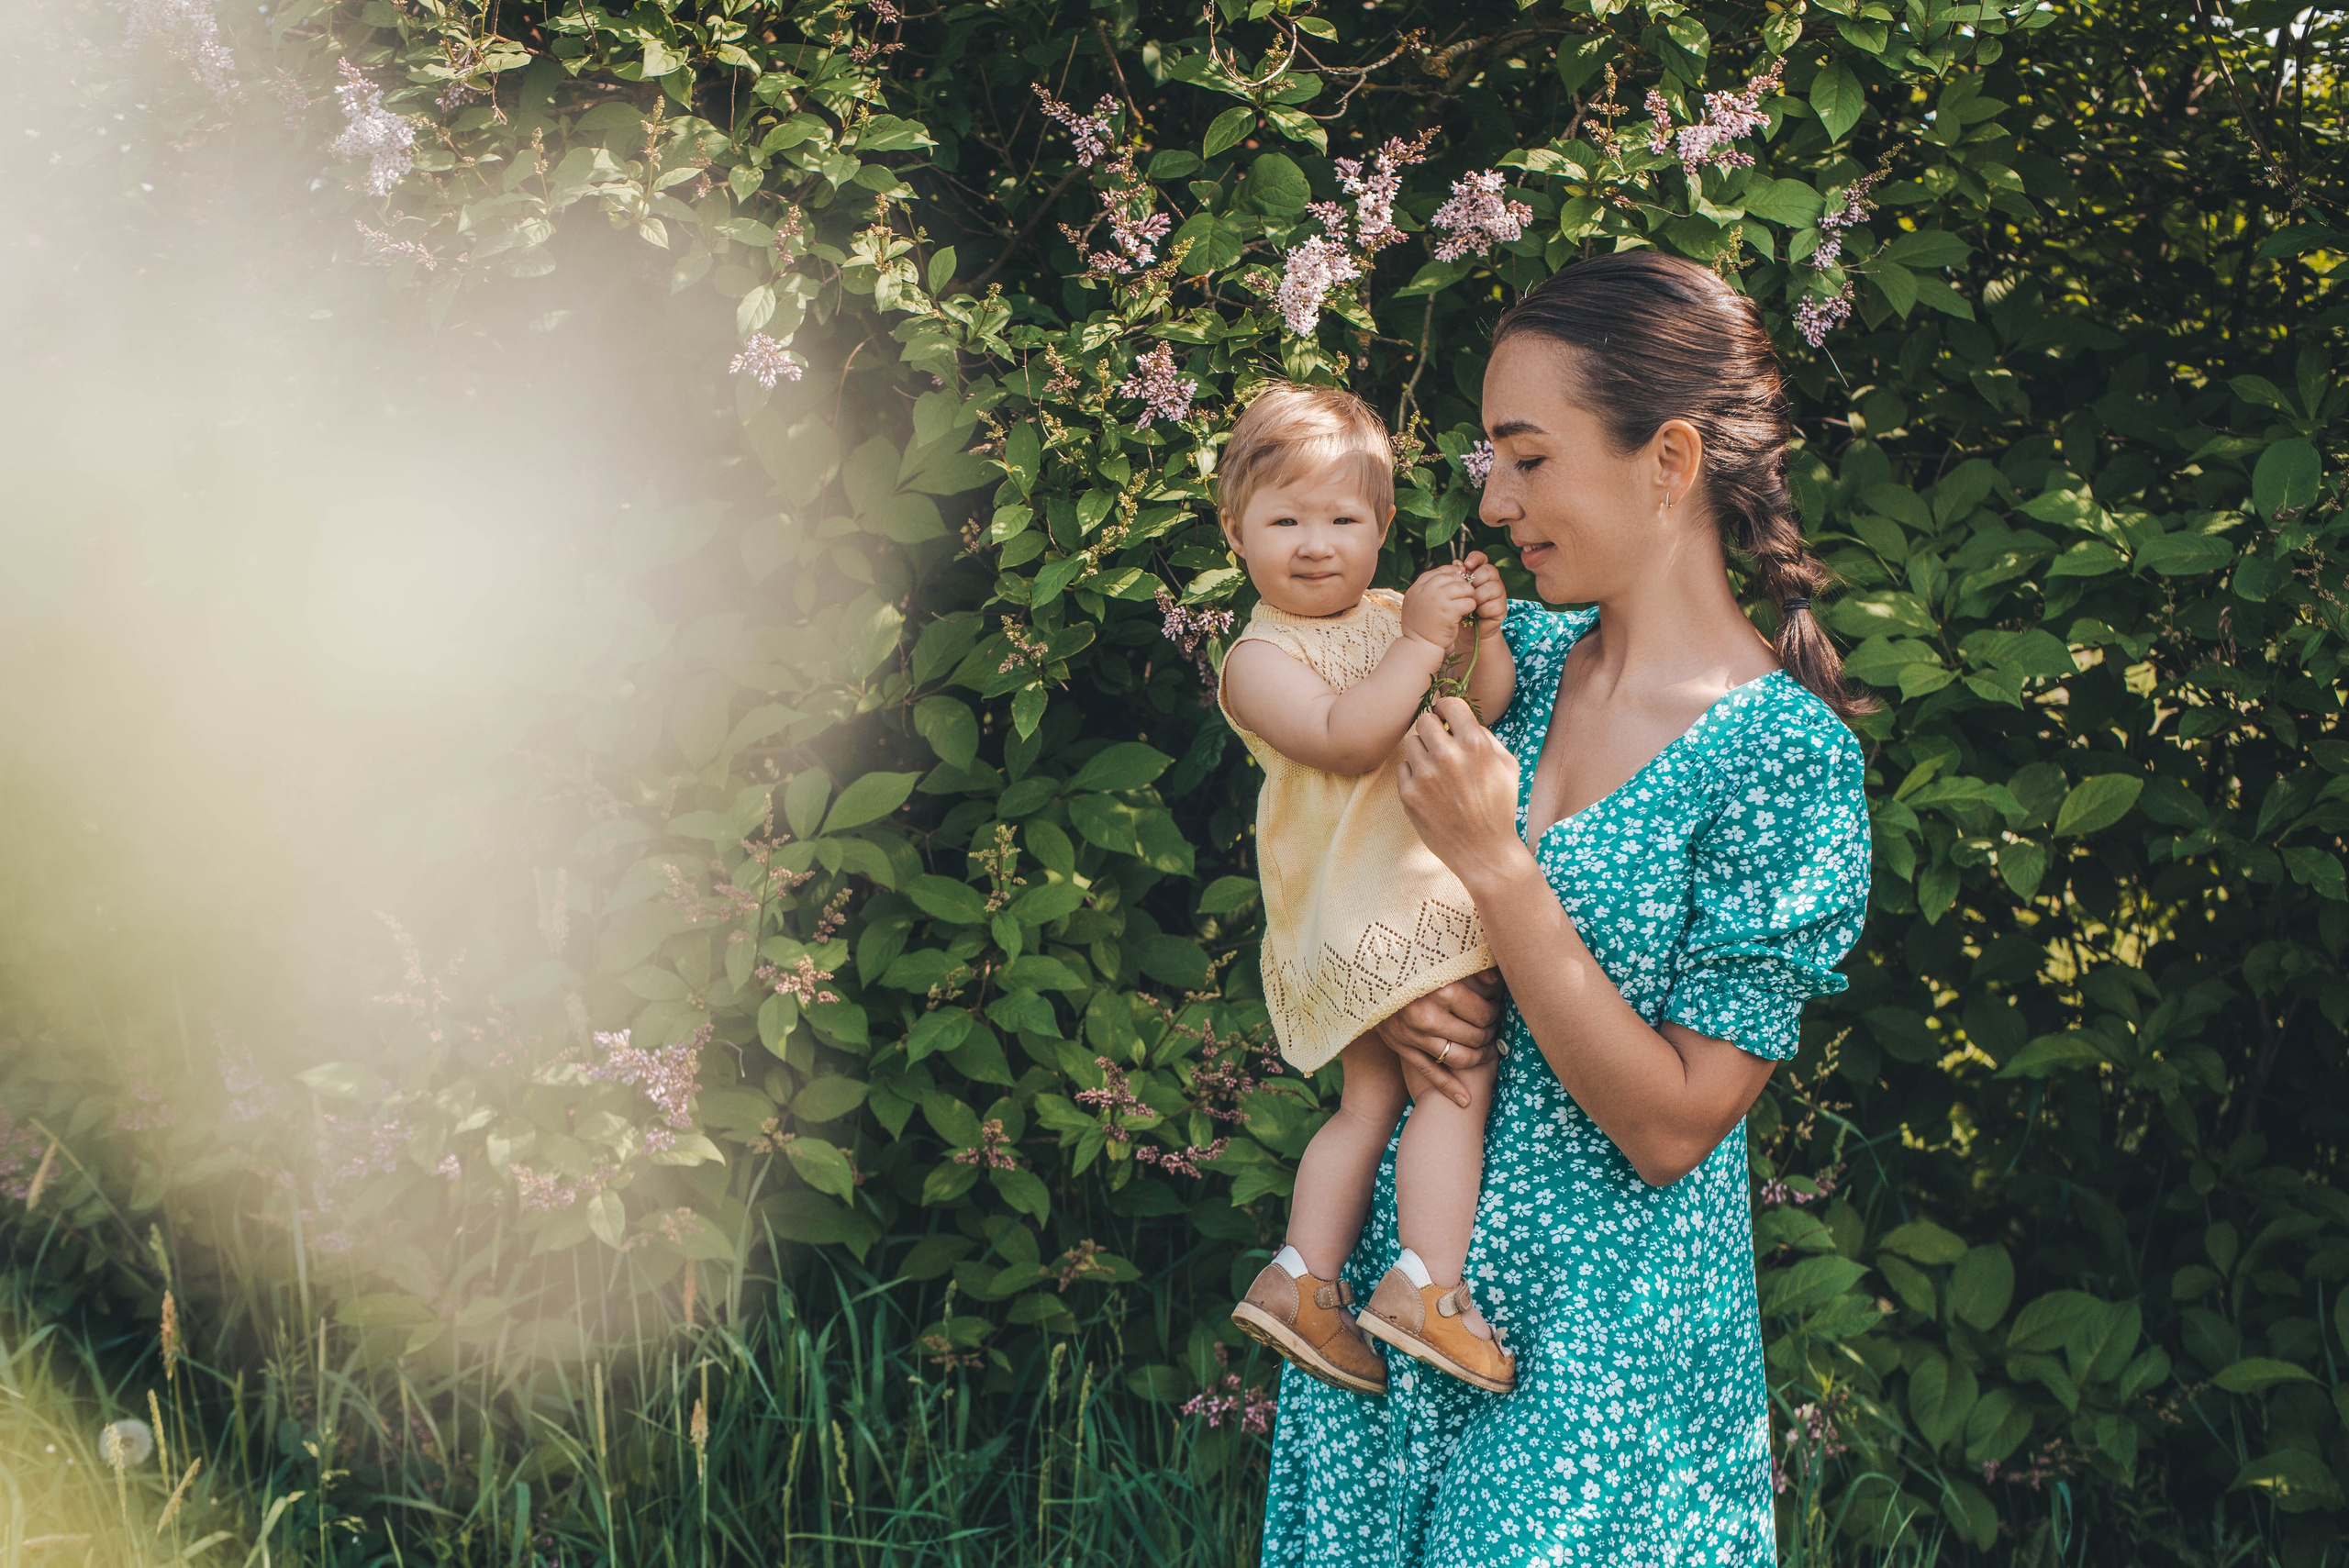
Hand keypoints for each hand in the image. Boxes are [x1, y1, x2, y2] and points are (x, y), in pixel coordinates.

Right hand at [1372, 971, 1504, 1106]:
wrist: (1363, 974)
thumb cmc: (1406, 962)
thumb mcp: (1437, 959)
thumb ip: (1469, 968)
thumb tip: (1496, 981)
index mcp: (1441, 990)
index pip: (1483, 1013)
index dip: (1494, 1013)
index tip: (1494, 1008)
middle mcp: (1428, 1017)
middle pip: (1474, 1037)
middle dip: (1489, 1034)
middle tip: (1492, 1027)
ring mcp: (1413, 1036)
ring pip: (1458, 1059)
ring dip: (1478, 1058)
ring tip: (1486, 1051)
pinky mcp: (1401, 1048)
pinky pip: (1430, 1073)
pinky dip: (1450, 1088)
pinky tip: (1466, 1100)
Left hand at [1397, 697, 1526, 890]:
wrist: (1484, 850)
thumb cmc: (1499, 805)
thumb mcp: (1507, 764)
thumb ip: (1485, 735)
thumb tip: (1459, 718)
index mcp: (1475, 744)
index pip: (1448, 704)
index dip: (1447, 710)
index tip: (1447, 719)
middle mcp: (1448, 756)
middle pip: (1424, 720)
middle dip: (1433, 730)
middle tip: (1441, 745)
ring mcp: (1425, 775)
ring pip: (1411, 743)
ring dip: (1422, 752)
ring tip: (1437, 771)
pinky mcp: (1409, 794)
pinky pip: (1403, 768)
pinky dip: (1414, 775)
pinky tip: (1430, 789)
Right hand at [1399, 562, 1480, 651]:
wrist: (1419, 646)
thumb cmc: (1420, 626)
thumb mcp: (1417, 603)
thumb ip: (1428, 589)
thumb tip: (1448, 575)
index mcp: (1417, 587)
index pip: (1439, 572)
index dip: (1451, 574)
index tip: (1458, 582)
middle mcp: (1426, 590)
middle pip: (1452, 577)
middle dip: (1462, 584)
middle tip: (1466, 593)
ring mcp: (1438, 600)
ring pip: (1463, 587)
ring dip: (1469, 594)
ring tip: (1468, 602)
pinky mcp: (1449, 612)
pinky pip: (1468, 602)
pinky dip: (1471, 606)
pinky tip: (1467, 612)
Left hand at [1461, 550, 1507, 640]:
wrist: (1466, 629)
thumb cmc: (1460, 607)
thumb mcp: (1456, 591)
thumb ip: (1458, 577)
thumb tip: (1456, 562)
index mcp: (1480, 573)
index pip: (1482, 558)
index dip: (1476, 558)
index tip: (1467, 564)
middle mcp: (1492, 580)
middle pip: (1489, 571)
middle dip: (1476, 580)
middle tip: (1468, 591)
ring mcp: (1499, 594)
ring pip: (1492, 588)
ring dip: (1478, 597)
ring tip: (1471, 604)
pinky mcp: (1502, 608)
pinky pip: (1493, 605)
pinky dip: (1482, 610)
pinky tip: (1477, 614)